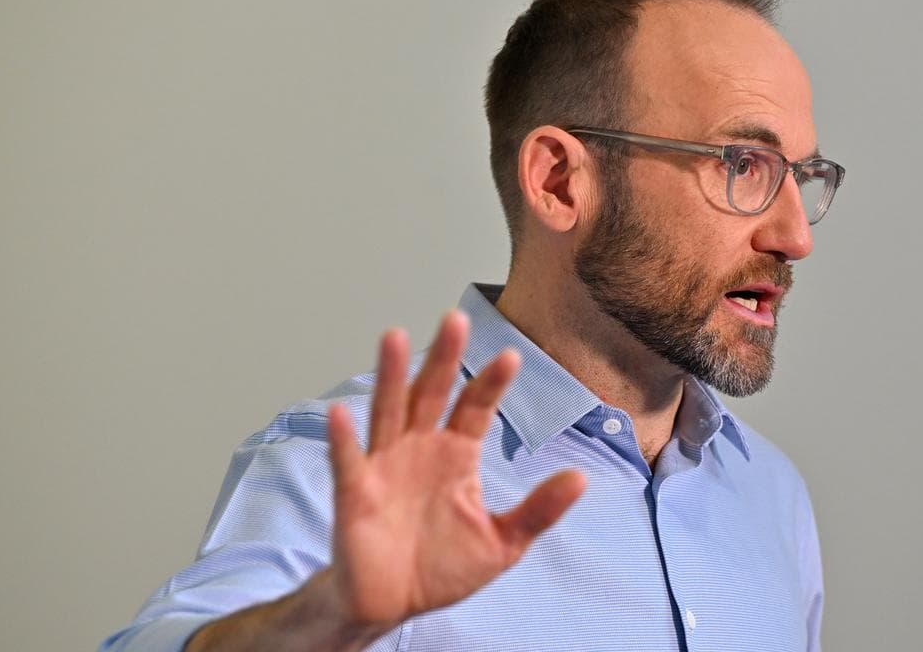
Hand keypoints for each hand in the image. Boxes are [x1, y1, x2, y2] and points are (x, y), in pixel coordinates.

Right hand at [326, 311, 585, 631]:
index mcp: (455, 455)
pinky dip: (343, 440)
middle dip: (443, 357)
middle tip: (455, 318)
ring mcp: (384, 467)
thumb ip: (539, 510)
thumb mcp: (503, 542)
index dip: (491, 383)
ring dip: (391, 376)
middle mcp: (418, 450)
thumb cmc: (441, 567)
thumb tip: (581, 478)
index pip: (475, 407)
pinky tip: (341, 414)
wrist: (392, 604)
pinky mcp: (355, 495)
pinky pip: (348, 463)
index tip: (511, 357)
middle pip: (431, 393)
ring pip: (388, 412)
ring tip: (395, 337)